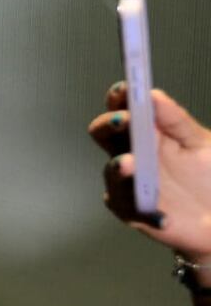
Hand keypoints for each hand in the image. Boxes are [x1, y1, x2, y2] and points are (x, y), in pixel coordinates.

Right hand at [88, 84, 210, 260]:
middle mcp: (132, 154)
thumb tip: (154, 95)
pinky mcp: (134, 212)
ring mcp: (129, 183)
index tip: (125, 88)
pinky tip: (165, 216)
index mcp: (146, 133)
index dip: (119, 97)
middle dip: (109, 125)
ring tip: (130, 164)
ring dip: (119, 168)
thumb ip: (177, 120)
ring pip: (112, 173)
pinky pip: (131, 211)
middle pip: (104, 134)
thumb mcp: (201, 143)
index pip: (123, 108)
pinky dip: (147, 214)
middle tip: (124, 121)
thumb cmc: (209, 178)